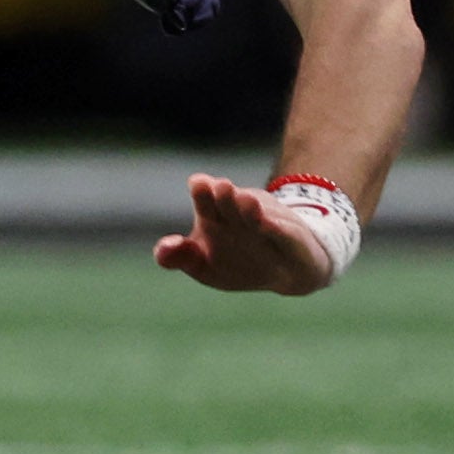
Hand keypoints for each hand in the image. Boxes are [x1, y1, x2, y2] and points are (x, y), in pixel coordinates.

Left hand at [154, 171, 334, 294]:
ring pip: (255, 212)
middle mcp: (238, 212)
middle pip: (228, 200)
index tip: (200, 184)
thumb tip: (163, 250)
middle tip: (221, 186)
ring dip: (249, 207)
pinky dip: (274, 227)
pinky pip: (281, 231)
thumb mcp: (204, 266)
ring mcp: (266, 222)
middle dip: (224, 195)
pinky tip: (266, 223)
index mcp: (213, 213)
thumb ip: (181, 257)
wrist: (289, 270)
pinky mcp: (290, 236)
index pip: (204, 195)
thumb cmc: (240, 263)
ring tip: (247, 201)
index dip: (202, 191)